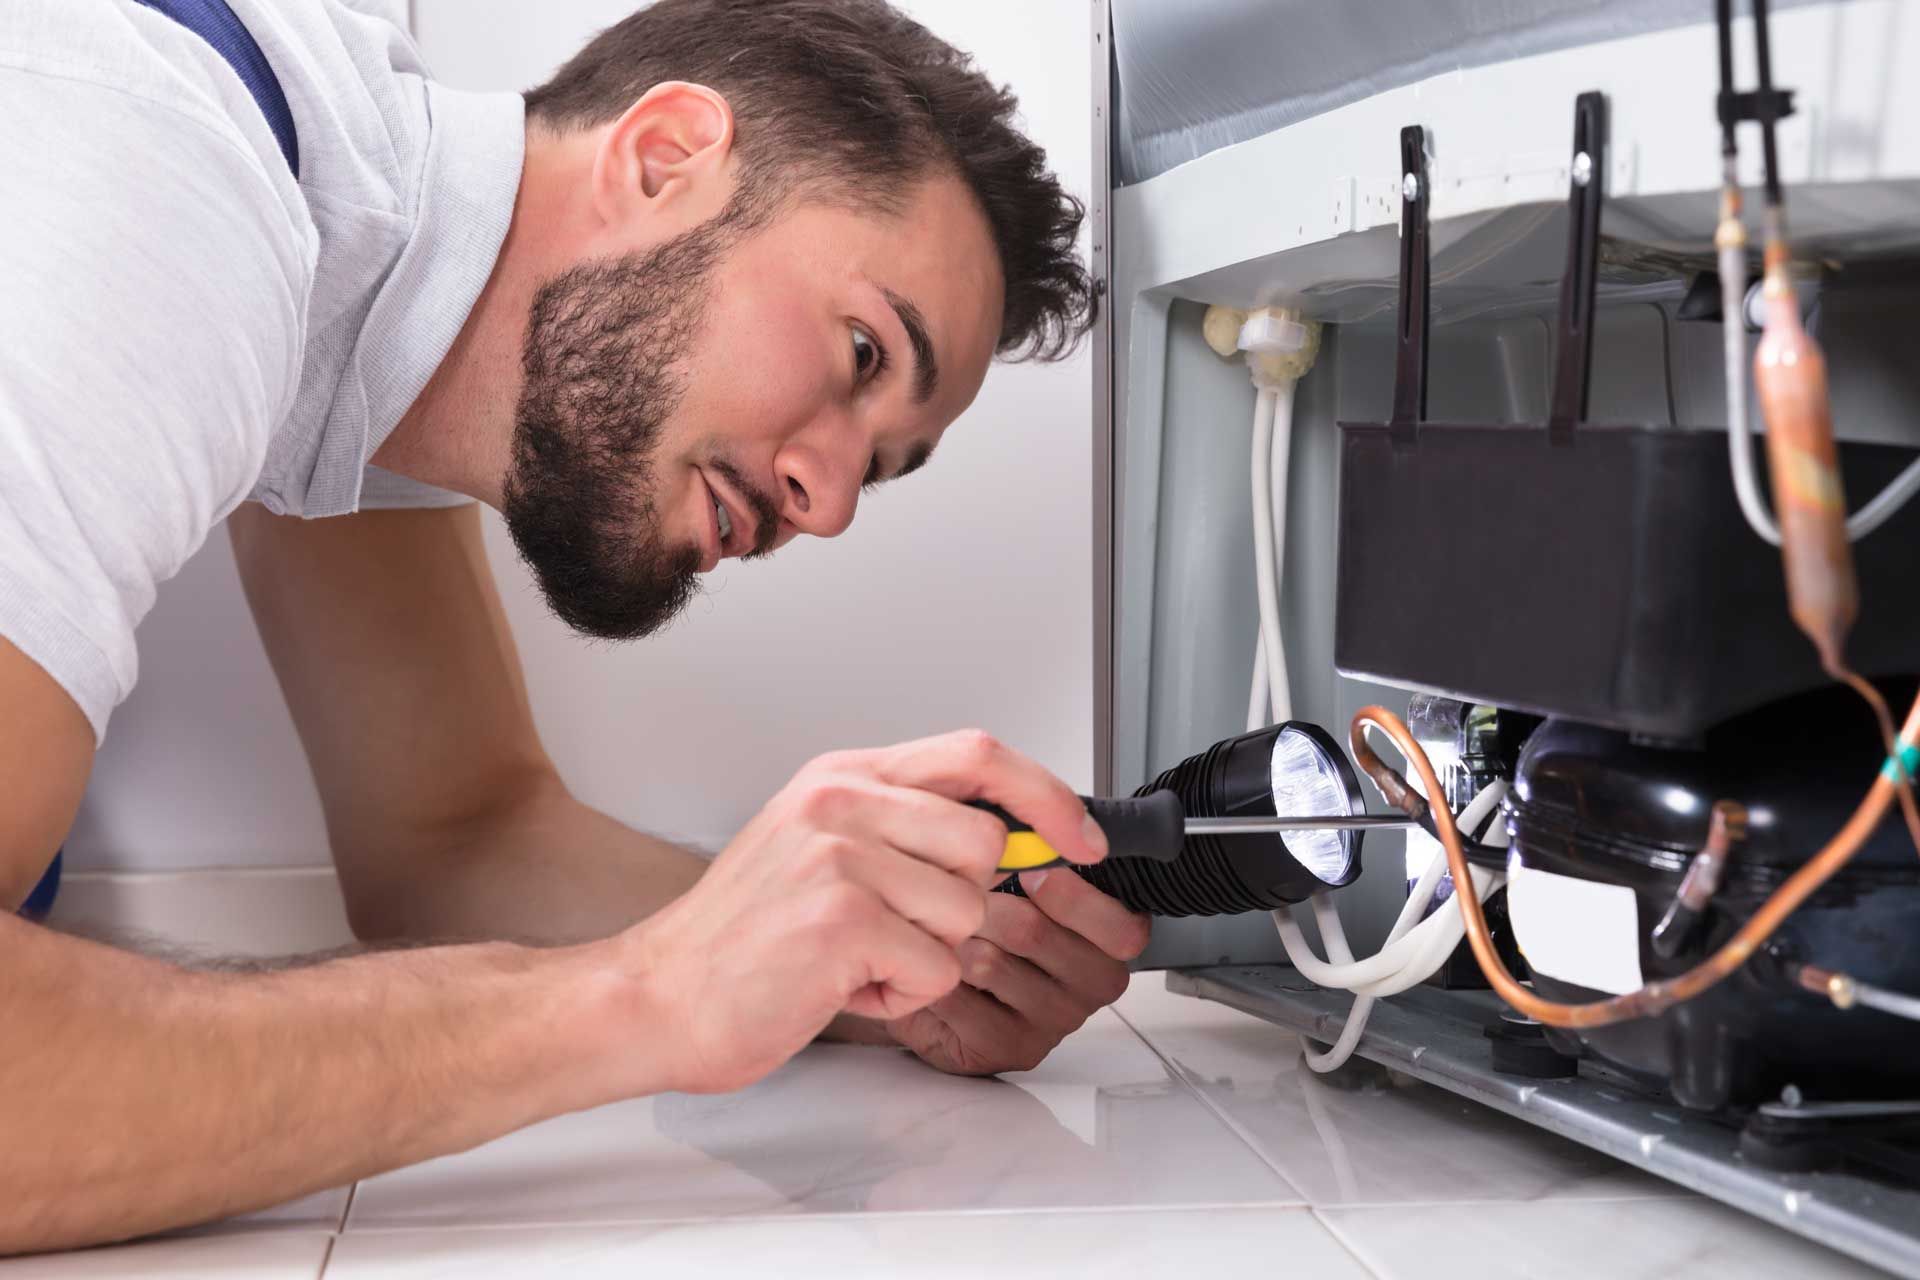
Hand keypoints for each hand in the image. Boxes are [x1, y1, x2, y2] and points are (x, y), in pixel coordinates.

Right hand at [617, 730, 1105, 1094]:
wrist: (661, 995)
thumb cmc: (743, 934)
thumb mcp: (822, 845)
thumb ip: (908, 825)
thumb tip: (1017, 835)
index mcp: (843, 775)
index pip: (977, 754)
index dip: (1046, 796)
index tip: (1081, 838)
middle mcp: (841, 802)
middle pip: (985, 845)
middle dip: (961, 907)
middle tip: (897, 928)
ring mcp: (841, 858)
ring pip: (967, 914)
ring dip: (926, 957)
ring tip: (858, 958)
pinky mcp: (843, 921)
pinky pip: (936, 968)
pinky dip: (901, 995)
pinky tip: (844, 984)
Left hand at [886, 868, 1150, 1075]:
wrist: (948, 975)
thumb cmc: (997, 923)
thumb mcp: (1031, 875)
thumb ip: (1046, 852)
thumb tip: (1039, 825)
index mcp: (1113, 943)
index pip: (1121, 928)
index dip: (1069, 896)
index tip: (1031, 873)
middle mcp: (1092, 988)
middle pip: (1033, 932)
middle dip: (985, 905)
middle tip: (970, 898)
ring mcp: (1052, 1025)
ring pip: (988, 960)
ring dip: (955, 938)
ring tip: (954, 933)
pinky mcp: (1005, 1049)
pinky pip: (956, 996)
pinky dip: (933, 973)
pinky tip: (940, 968)